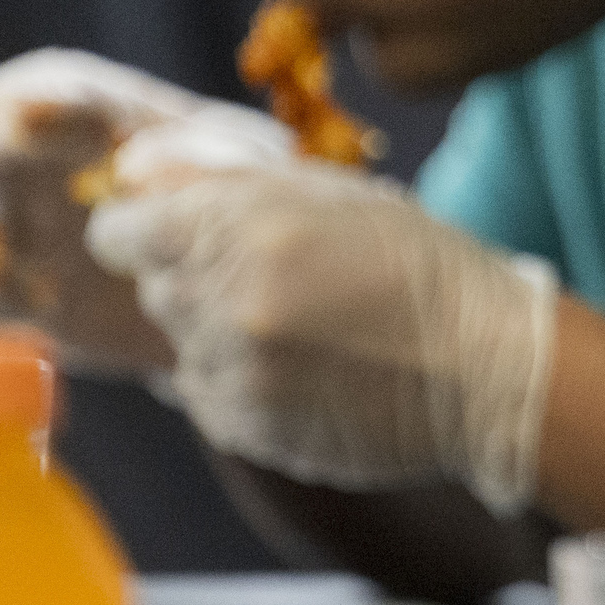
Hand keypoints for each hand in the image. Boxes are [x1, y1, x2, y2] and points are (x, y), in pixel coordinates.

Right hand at [0, 50, 285, 374]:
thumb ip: (202, 155)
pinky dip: (3, 302)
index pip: (57, 93)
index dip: (33, 104)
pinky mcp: (12, 294)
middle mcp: (32, 160)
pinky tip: (42, 303)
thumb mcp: (240, 164)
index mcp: (93, 111)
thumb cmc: (230, 196)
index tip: (11, 118)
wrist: (226, 287)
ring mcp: (12, 226)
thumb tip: (136, 169)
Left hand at [85, 153, 555, 511]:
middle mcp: (222, 304)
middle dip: (196, 278)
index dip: (144, 228)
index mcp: (238, 230)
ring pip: (180, 345)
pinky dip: (240, 382)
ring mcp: (232, 374)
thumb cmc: (418, 264)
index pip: (119, 233)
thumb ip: (227, 182)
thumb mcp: (330, 192)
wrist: (485, 367)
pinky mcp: (246, 430)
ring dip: (220, 333)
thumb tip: (138, 175)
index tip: (172, 232)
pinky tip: (306, 370)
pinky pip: (207, 396)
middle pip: (154, 288)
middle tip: (272, 278)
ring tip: (300, 329)